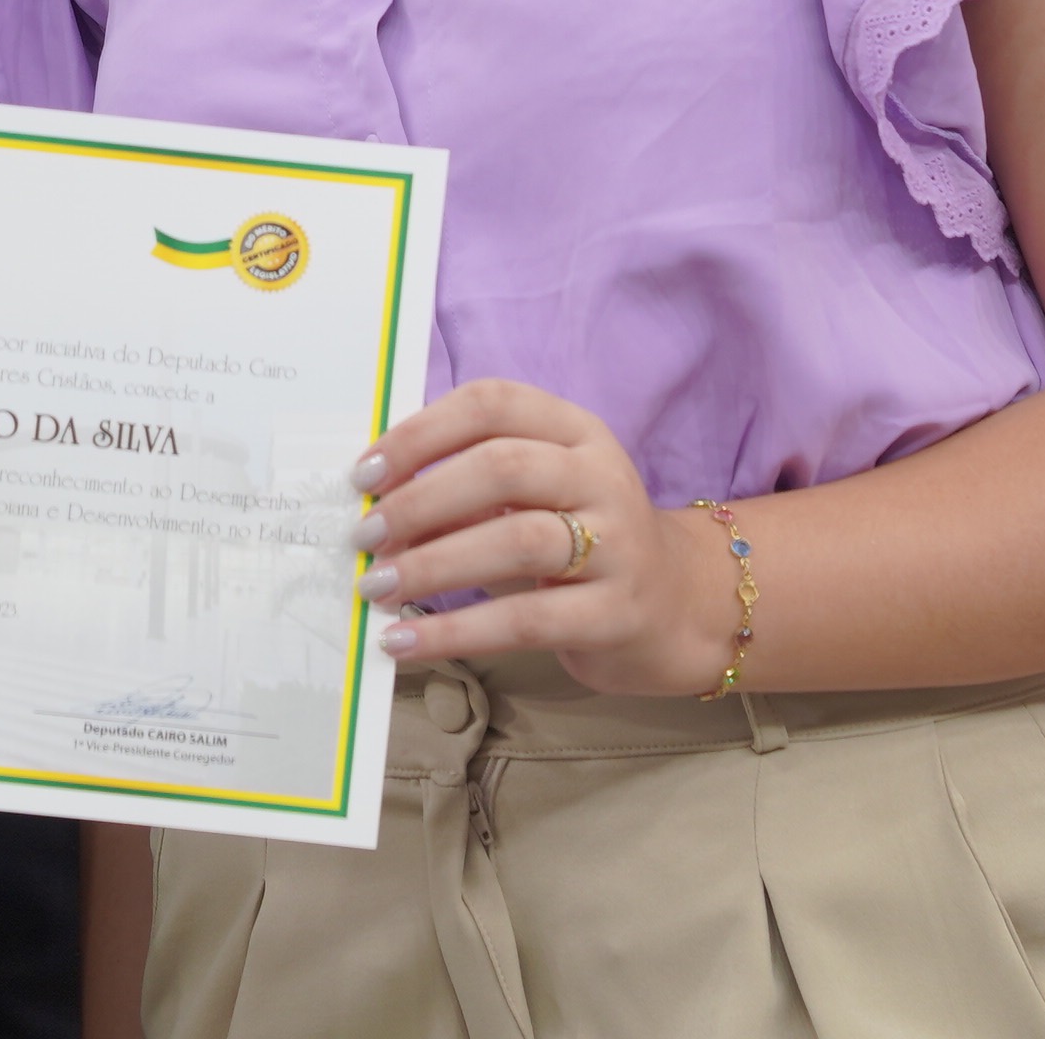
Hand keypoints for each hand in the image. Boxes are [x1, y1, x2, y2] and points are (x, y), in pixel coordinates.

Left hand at [352, 376, 733, 694]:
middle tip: (365, 535)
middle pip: (501, 467)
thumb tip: (374, 504)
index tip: (365, 473)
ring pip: (515, 539)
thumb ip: (469, 488)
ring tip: (375, 587)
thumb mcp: (536, 495)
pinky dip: (455, 631)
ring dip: (432, 564)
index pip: (492, 404)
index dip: (421, 433)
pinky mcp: (617, 613)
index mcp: (576, 430)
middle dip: (419, 500)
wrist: (680, 606)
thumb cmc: (585, 540)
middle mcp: (602, 476)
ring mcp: (618, 544)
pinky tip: (407, 641)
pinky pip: (526, 619)